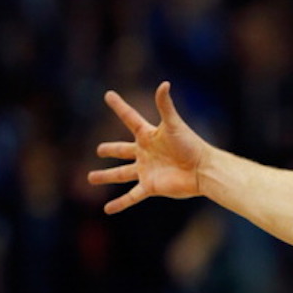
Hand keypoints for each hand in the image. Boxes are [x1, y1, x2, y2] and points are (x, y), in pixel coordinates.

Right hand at [88, 81, 207, 213]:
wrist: (202, 170)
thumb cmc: (190, 145)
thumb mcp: (174, 124)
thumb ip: (165, 106)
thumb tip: (164, 83)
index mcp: (149, 135)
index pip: (129, 118)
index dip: (119, 106)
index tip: (109, 95)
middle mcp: (145, 152)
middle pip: (122, 150)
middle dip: (111, 149)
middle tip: (99, 149)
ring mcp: (146, 170)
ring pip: (121, 173)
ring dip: (106, 176)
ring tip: (90, 178)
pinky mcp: (150, 186)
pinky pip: (131, 196)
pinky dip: (120, 203)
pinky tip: (107, 209)